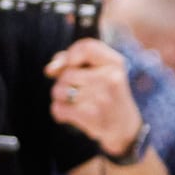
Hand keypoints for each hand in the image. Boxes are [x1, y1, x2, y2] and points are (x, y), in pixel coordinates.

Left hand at [45, 39, 143, 154]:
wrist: (124, 128)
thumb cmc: (107, 95)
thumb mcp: (100, 72)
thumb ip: (73, 62)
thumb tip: (50, 69)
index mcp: (115, 64)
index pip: (87, 47)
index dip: (71, 55)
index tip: (71, 65)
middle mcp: (110, 78)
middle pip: (67, 72)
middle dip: (64, 82)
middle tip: (80, 92)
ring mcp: (101, 98)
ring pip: (59, 90)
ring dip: (61, 98)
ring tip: (77, 103)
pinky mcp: (90, 116)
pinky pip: (58, 108)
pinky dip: (60, 112)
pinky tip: (72, 115)